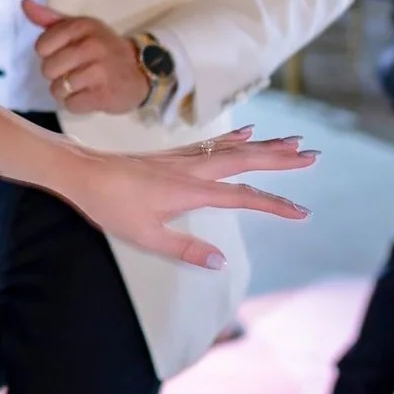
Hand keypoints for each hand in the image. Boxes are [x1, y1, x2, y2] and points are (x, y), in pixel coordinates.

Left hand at [21, 0, 146, 113]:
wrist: (141, 72)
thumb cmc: (103, 49)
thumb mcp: (80, 29)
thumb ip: (50, 19)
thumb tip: (25, 3)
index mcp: (83, 26)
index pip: (42, 45)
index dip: (48, 54)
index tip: (65, 53)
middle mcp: (92, 46)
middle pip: (48, 69)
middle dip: (56, 74)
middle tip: (74, 71)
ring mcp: (99, 71)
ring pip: (57, 88)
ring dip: (66, 91)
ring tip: (82, 84)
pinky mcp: (103, 95)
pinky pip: (71, 104)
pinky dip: (77, 104)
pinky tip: (89, 95)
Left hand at [60, 127, 313, 267]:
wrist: (81, 171)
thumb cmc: (109, 205)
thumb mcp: (144, 236)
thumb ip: (184, 248)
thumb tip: (221, 261)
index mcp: (190, 190)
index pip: (242, 197)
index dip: (274, 205)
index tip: (302, 212)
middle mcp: (192, 169)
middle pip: (246, 161)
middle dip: (280, 159)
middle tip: (313, 155)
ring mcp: (183, 159)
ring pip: (232, 149)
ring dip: (265, 146)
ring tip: (293, 142)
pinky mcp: (172, 156)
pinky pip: (212, 144)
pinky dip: (234, 138)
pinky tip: (247, 132)